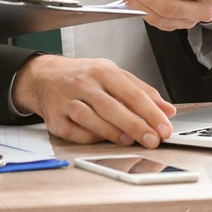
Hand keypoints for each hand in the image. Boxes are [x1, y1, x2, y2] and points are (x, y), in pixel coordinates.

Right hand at [10, 55, 175, 146]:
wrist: (44, 76)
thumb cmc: (82, 76)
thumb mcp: (113, 74)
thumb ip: (142, 91)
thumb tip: (167, 110)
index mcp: (102, 71)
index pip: (130, 92)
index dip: (150, 112)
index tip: (164, 127)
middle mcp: (83, 84)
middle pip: (111, 107)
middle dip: (135, 125)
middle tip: (153, 139)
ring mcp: (67, 101)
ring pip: (90, 119)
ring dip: (112, 132)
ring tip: (130, 141)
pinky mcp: (56, 119)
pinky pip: (76, 133)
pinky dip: (91, 138)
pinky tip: (104, 140)